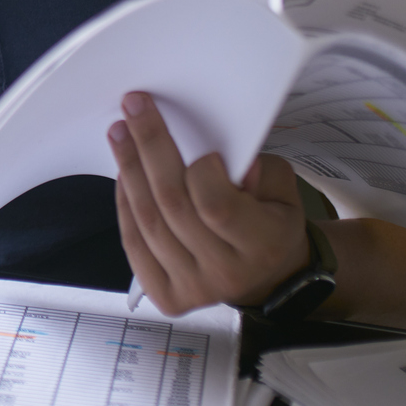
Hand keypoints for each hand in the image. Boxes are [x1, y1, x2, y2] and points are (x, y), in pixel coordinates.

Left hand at [108, 91, 311, 315]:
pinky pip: (134, 242)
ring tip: (121, 134)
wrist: (266, 274)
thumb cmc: (271, 221)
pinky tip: (124, 173)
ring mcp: (193, 289)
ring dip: (130, 170)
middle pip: (172, 206)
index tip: (200, 148)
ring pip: (147, 222)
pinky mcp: (166, 296)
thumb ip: (260, 170)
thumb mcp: (283, 189)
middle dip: (150, 149)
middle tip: (135, 108)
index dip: (201, 172)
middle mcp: (226, 273)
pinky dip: (125, 204)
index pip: (215, 205)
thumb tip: (219, 155)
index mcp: (264, 245)